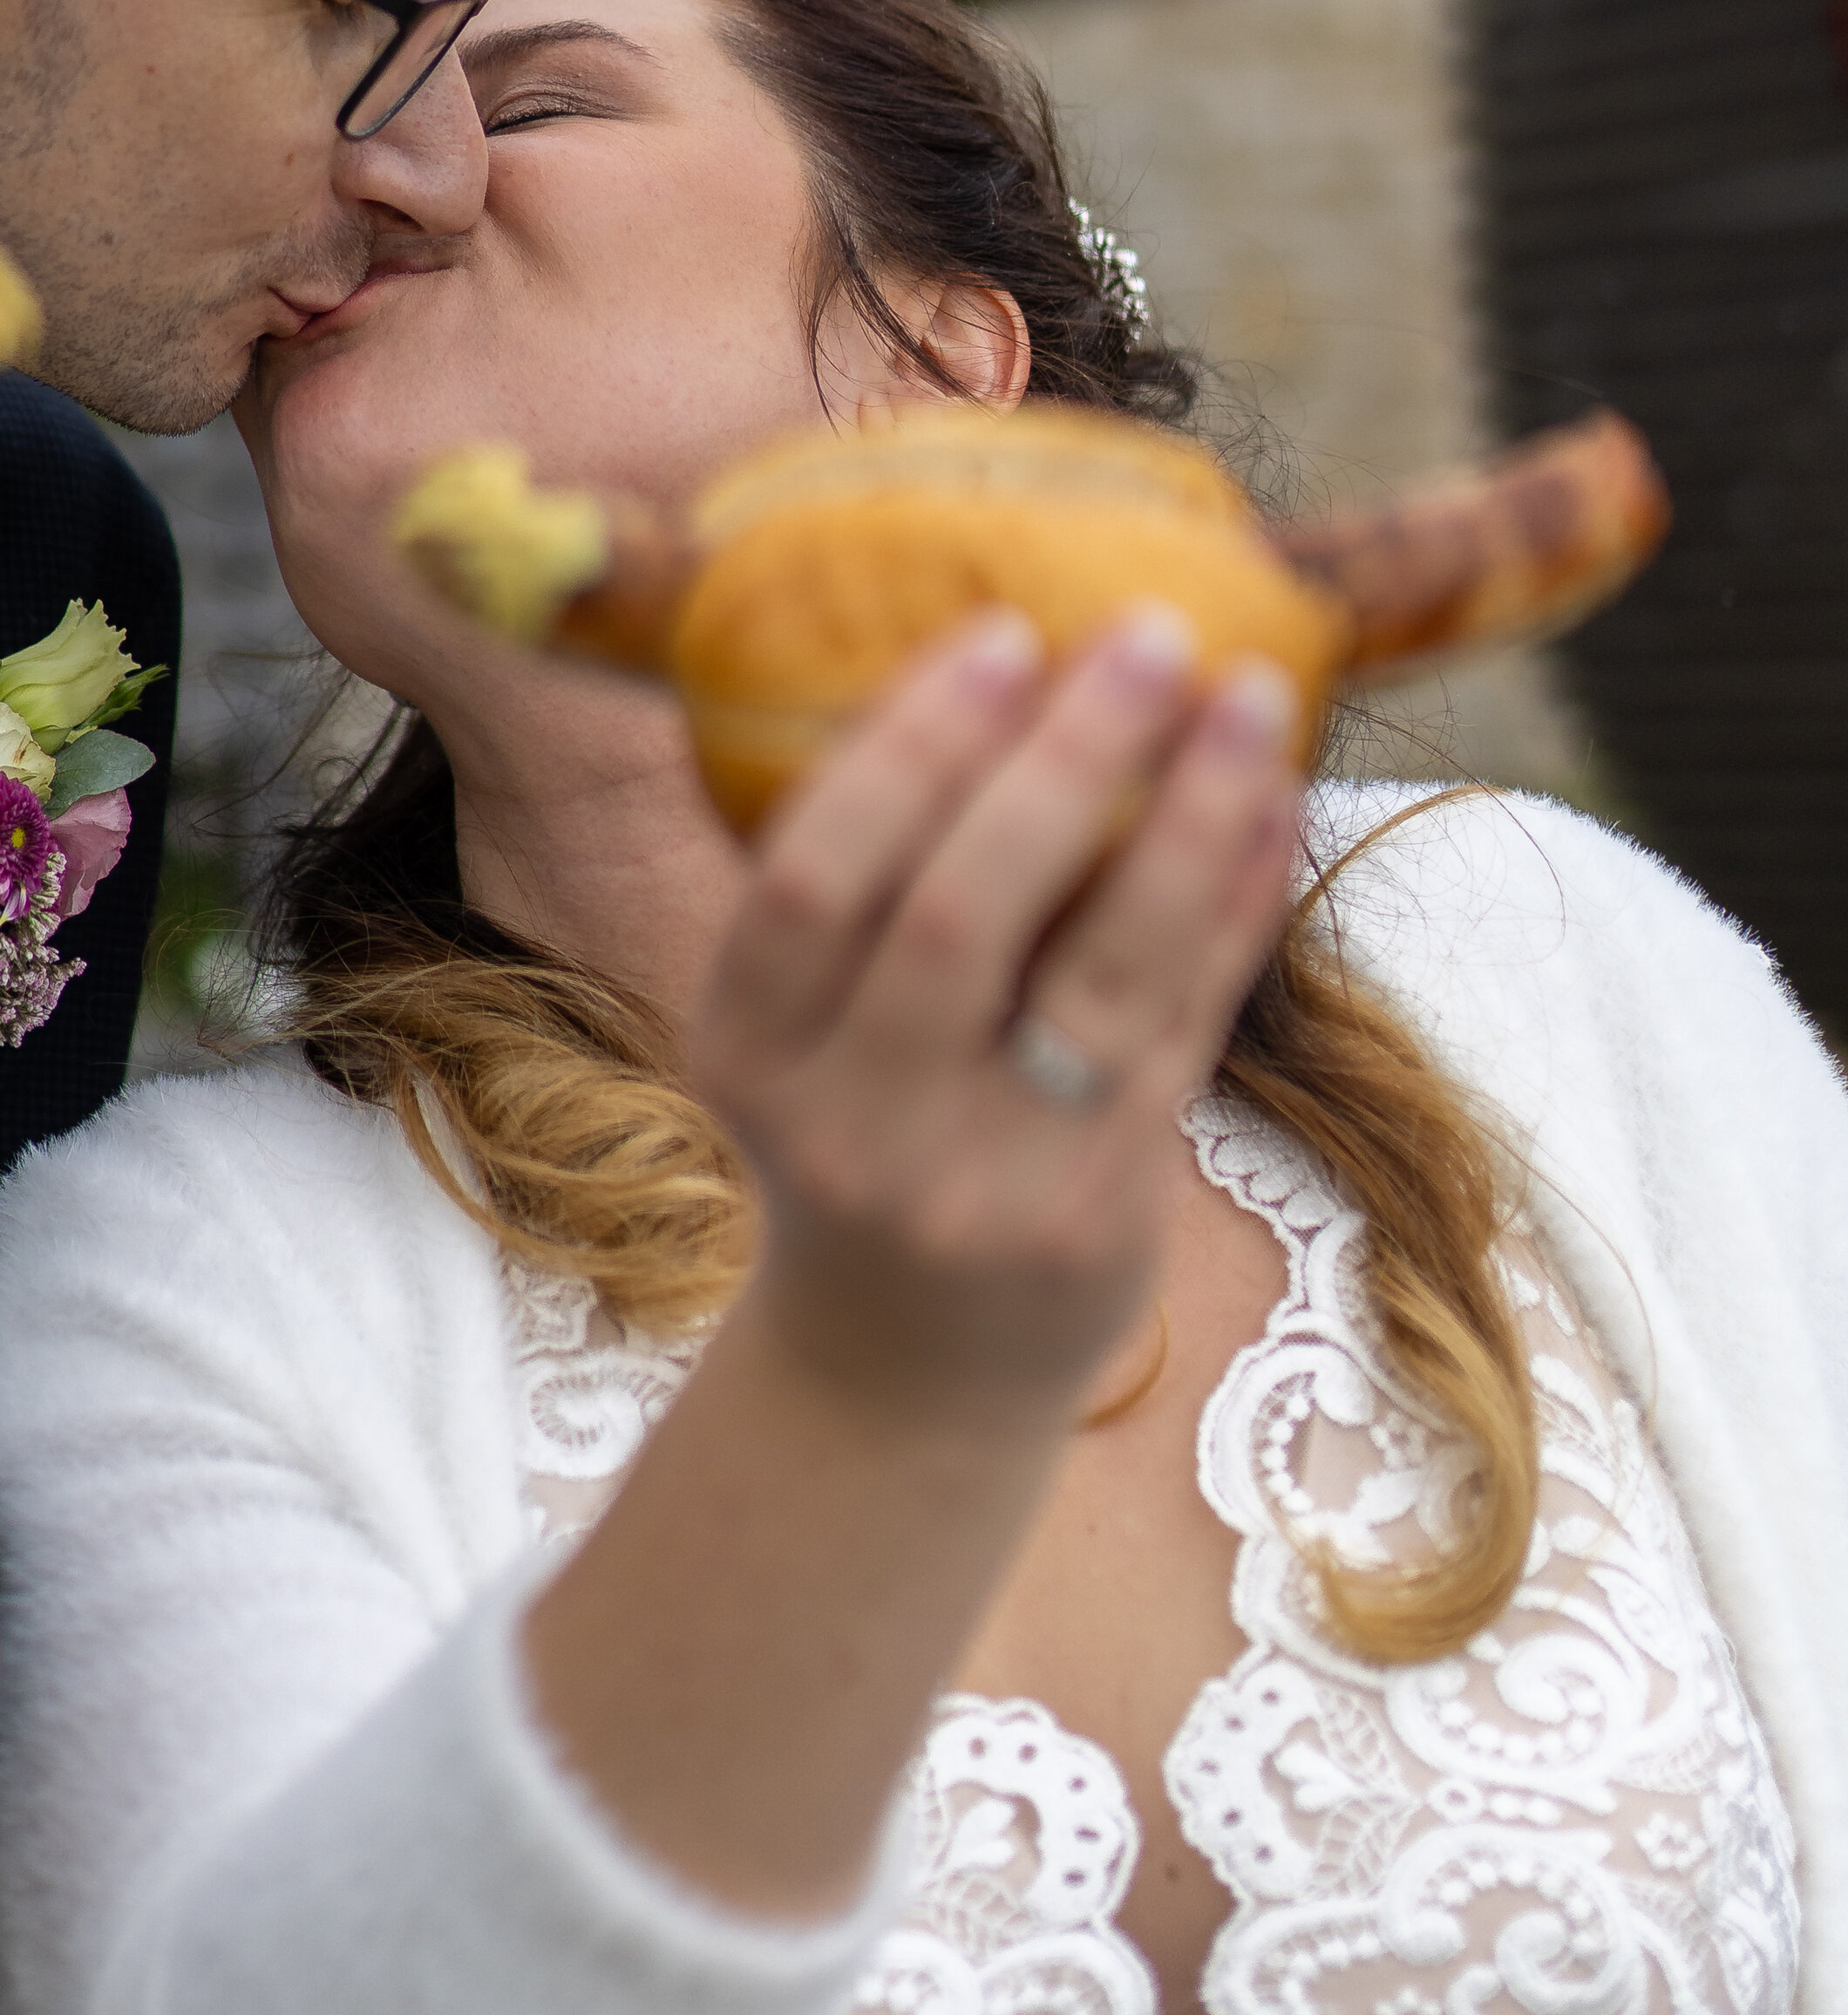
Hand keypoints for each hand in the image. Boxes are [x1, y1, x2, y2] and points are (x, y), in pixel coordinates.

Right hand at [517, 606, 1300, 1922]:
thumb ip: (867, 895)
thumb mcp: (804, 1039)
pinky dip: (1233, 908)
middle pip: (956, 913)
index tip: (1002, 633)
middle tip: (1149, 638)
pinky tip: (1268, 811)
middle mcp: (847, 1124)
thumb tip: (1014, 663)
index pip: (811, 880)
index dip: (909, 749)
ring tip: (1249, 699)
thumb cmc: (860, 1146)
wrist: (902, 1381)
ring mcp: (975, 1182)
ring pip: (1098, 970)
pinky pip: (1181, 1033)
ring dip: (1187, 816)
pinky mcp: (1094, 1219)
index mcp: (745, 1053)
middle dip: (1065, 757)